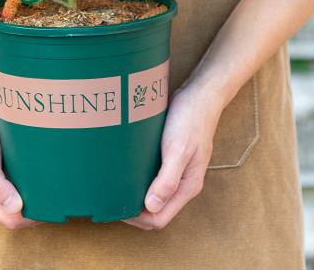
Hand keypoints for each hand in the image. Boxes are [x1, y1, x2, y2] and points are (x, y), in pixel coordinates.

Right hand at [0, 88, 40, 229]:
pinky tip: (43, 173)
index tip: (52, 204)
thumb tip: (15, 208)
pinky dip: (30, 181)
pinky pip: (17, 182)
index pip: (9, 220)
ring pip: (18, 198)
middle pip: (15, 213)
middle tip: (57, 194)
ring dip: (34, 195)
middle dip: (35, 208)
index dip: (31, 217)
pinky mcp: (0, 168)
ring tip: (53, 185)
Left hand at [123, 84, 219, 229]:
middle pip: (157, 210)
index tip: (117, 208)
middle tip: (112, 199)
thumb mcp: (178, 149)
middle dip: (135, 210)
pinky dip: (141, 179)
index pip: (160, 218)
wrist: (200, 94)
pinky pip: (155, 177)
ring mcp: (178, 170)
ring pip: (155, 194)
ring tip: (117, 187)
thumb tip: (151, 207)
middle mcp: (183, 182)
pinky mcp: (172, 157)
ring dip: (137, 195)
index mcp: (188, 186)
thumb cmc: (190, 119)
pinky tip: (128, 170)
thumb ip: (167, 180)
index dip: (138, 218)